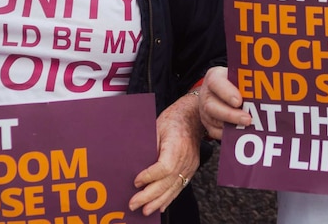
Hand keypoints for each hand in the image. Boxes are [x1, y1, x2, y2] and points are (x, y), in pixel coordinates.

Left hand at [129, 93, 202, 214]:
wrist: (194, 117)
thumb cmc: (173, 120)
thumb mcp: (156, 127)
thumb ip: (148, 146)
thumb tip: (134, 164)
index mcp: (177, 145)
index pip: (164, 167)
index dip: (149, 177)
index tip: (136, 181)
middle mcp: (186, 158)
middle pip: (168, 182)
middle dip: (149, 196)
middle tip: (133, 204)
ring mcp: (191, 165)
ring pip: (174, 187)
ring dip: (158, 201)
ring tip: (145, 211)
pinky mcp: (192, 168)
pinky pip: (181, 186)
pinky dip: (169, 198)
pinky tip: (160, 206)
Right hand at [199, 66, 251, 139]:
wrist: (221, 89)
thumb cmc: (234, 81)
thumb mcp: (239, 75)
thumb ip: (249, 81)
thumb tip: (265, 90)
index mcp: (214, 78)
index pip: (216, 83)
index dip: (227, 93)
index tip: (239, 101)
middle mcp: (207, 95)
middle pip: (212, 106)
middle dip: (231, 115)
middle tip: (247, 119)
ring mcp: (205, 110)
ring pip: (214, 121)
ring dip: (232, 126)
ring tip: (248, 128)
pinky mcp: (208, 123)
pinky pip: (216, 132)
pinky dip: (229, 134)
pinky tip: (242, 134)